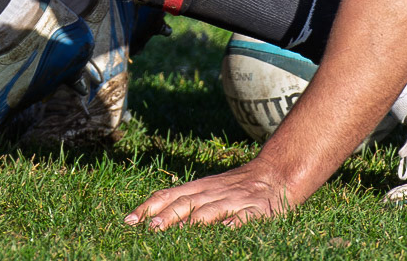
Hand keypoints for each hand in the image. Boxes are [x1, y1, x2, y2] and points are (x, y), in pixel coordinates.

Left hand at [124, 159, 298, 229]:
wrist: (277, 174)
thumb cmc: (236, 187)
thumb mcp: (208, 188)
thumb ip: (184, 201)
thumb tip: (150, 220)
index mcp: (200, 188)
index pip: (169, 195)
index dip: (149, 207)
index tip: (129, 221)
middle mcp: (214, 192)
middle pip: (188, 203)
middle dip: (168, 216)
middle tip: (151, 230)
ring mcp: (236, 201)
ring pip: (212, 209)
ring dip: (196, 220)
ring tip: (181, 231)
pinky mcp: (257, 211)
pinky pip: (245, 218)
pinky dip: (235, 224)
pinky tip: (226, 232)